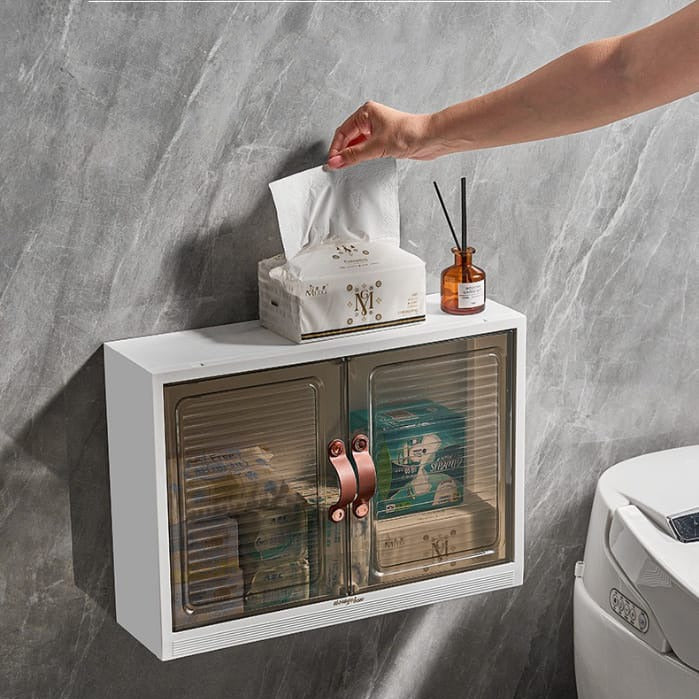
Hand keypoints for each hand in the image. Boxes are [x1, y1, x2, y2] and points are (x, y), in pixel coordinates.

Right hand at [326, 101, 440, 168]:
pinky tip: (360, 164)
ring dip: (352, 155)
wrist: (430, 138)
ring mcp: (377, 129)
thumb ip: (353, 156)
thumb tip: (335, 161)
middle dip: (342, 152)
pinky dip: (361, 157)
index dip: (335, 148)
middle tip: (337, 167)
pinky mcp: (384, 140)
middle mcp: (371, 119)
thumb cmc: (409, 133)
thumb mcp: (375, 147)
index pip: (342, 132)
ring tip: (348, 166)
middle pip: (348, 137)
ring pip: (357, 144)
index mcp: (366, 112)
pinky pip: (367, 149)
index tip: (331, 162)